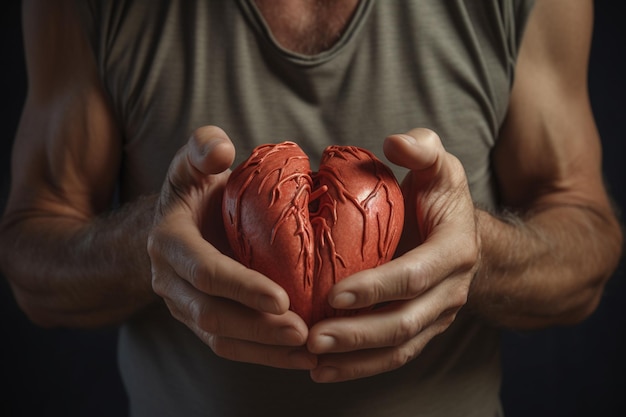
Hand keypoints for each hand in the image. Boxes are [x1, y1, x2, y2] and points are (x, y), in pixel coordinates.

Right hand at [148, 126, 315, 369]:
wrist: (176, 223)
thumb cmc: (195, 191)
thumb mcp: (193, 162)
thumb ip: (202, 147)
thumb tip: (221, 149)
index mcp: (170, 242)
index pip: (205, 272)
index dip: (242, 288)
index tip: (283, 298)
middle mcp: (171, 281)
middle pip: (211, 315)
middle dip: (258, 328)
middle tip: (304, 332)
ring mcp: (184, 306)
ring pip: (221, 339)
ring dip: (265, 350)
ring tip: (309, 352)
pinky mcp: (202, 321)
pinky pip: (229, 346)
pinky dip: (263, 355)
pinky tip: (298, 356)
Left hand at [306, 128, 479, 381]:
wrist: (462, 237)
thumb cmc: (440, 199)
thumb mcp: (439, 165)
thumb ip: (422, 149)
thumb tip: (394, 142)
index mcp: (454, 252)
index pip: (414, 276)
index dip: (376, 288)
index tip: (334, 295)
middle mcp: (449, 291)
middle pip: (404, 323)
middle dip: (357, 334)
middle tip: (312, 338)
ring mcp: (436, 317)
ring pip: (398, 348)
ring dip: (355, 359)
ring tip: (312, 361)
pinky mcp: (421, 330)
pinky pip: (393, 357)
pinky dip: (359, 367)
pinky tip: (323, 371)